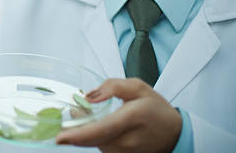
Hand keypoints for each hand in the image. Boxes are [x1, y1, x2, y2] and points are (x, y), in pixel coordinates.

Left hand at [56, 78, 181, 152]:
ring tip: (93, 117)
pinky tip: (99, 127)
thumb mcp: (138, 88)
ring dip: (86, 131)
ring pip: (94, 143)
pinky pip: (101, 147)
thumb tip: (89, 96)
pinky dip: (95, 137)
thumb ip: (112, 87)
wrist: (175, 134)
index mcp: (131, 119)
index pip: (100, 130)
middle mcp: (127, 141)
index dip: (78, 135)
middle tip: (71, 114)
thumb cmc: (156, 110)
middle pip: (91, 138)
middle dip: (75, 128)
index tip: (60, 137)